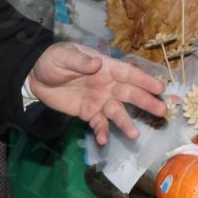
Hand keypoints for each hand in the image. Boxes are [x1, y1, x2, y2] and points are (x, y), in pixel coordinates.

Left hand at [26, 43, 167, 144]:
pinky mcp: (88, 113)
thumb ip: (80, 61)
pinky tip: (103, 140)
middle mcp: (107, 84)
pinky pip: (99, 124)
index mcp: (105, 67)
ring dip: (126, 122)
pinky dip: (102, 132)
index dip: (144, 80)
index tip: (159, 88)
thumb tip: (97, 63)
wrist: (35, 77)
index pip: (128, 73)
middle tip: (161, 111)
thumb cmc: (53, 60)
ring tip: (135, 135)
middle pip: (129, 94)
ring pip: (117, 112)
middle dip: (145, 102)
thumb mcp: (64, 56)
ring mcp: (99, 100)